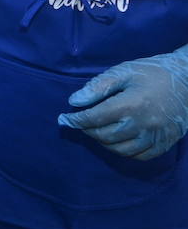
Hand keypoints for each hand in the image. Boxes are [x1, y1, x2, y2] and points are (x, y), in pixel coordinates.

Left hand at [58, 48, 187, 159]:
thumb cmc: (152, 72)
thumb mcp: (123, 72)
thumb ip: (98, 87)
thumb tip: (74, 101)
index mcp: (131, 104)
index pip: (95, 118)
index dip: (76, 120)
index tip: (63, 119)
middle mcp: (144, 124)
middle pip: (104, 136)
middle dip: (87, 130)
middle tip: (80, 122)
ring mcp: (156, 136)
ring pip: (119, 149)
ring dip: (102, 142)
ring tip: (96, 130)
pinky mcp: (165, 143)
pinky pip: (138, 156)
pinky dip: (123, 151)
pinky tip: (116, 140)